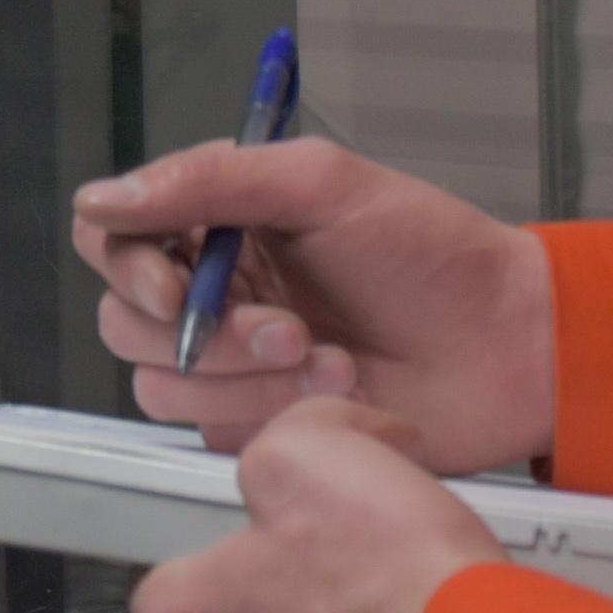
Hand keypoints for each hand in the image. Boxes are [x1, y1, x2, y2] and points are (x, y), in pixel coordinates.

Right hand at [74, 132, 556, 468]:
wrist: (508, 348)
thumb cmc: (437, 257)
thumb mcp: (325, 184)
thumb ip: (210, 179)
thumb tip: (104, 196)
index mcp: (226, 224)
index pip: (118, 240)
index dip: (130, 267)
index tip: (175, 285)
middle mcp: (220, 292)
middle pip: (128, 323)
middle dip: (207, 336)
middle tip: (286, 328)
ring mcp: (237, 365)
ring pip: (165, 387)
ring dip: (246, 379)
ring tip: (326, 358)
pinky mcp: (260, 424)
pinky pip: (213, 433)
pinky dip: (273, 414)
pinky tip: (337, 393)